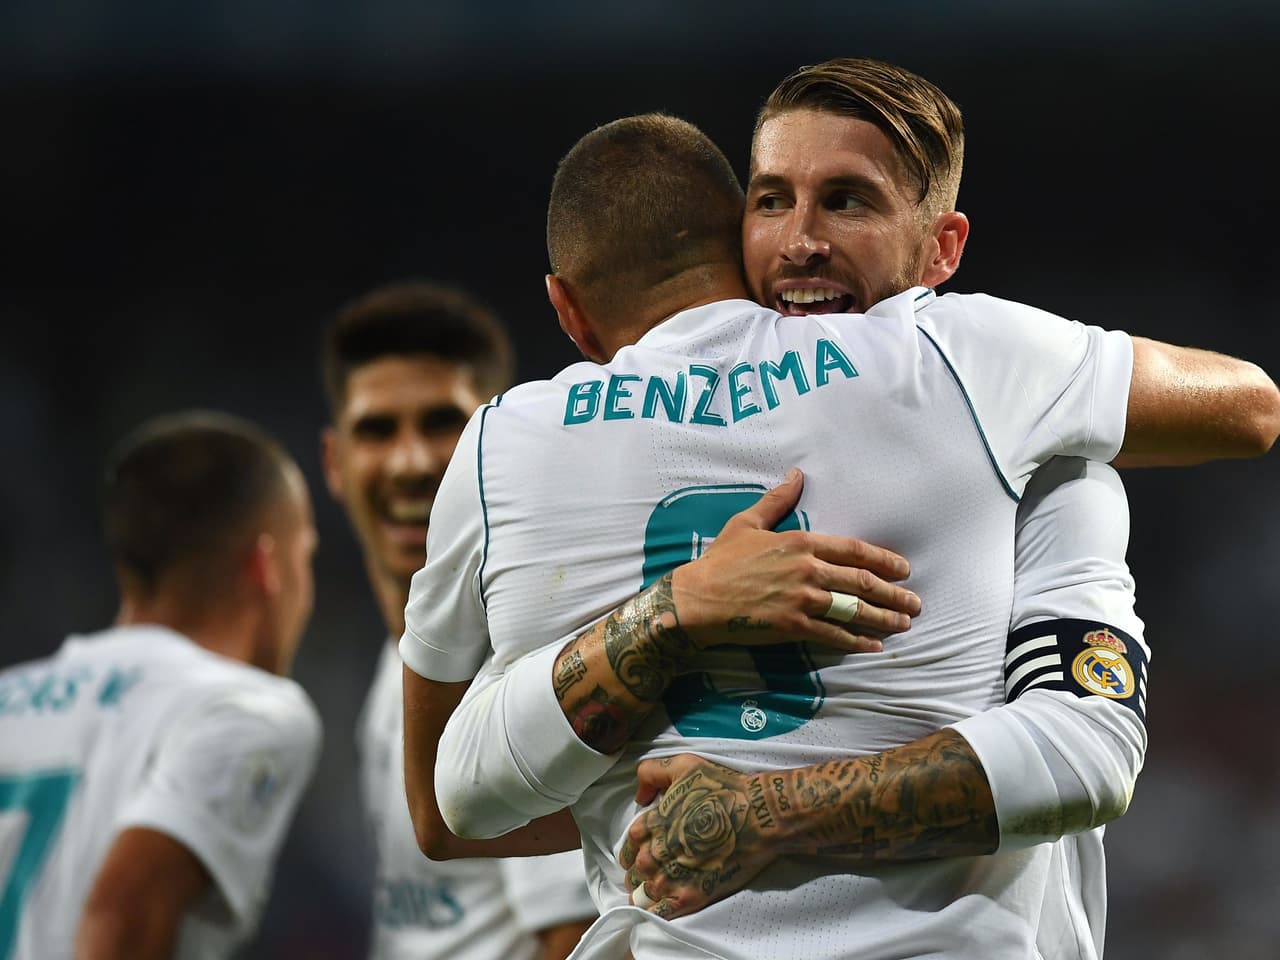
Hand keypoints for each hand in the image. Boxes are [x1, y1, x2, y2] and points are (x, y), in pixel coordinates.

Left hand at [618, 754, 776, 919]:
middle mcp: (655, 853)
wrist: (758, 817)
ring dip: (646, 893)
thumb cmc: (724, 789)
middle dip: (639, 873)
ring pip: (644, 893)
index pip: (630, 843)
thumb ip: (652, 773)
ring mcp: (671, 877)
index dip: (634, 849)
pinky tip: (661, 908)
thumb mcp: (685, 765)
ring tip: (655, 892)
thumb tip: (639, 796)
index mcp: (652, 823)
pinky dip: (656, 912)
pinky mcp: (690, 896)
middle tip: (649, 873)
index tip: (641, 853)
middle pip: (635, 871)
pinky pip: (661, 913)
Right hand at [672, 468, 920, 653]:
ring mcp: (802, 600)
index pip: (854, 550)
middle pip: (862, 582)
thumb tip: (796, 474)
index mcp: (801, 543)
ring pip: (854, 609)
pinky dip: (856, 642)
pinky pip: (833, 635)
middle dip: (894, 594)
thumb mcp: (747, 522)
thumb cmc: (721, 560)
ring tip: (903, 625)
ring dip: (883, 619)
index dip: (884, 560)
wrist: (698, 598)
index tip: (904, 569)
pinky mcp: (793, 626)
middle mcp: (808, 570)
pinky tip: (873, 646)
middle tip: (915, 603)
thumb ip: (777, 500)